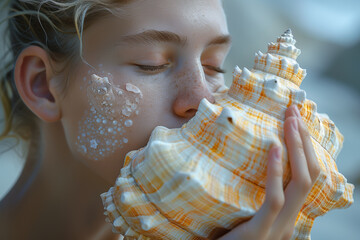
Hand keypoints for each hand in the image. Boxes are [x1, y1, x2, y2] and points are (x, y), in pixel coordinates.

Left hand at [217, 105, 319, 239]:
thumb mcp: (247, 212)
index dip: (305, 146)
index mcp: (287, 214)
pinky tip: (273, 147)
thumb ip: (256, 193)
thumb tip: (253, 158)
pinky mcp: (260, 231)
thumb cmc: (226, 234)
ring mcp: (278, 228)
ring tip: (289, 120)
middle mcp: (290, 220)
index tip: (296, 119)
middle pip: (309, 174)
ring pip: (299, 183)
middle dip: (304, 139)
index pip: (307, 176)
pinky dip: (275, 171)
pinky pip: (275, 199)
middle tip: (294, 111)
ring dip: (296, 148)